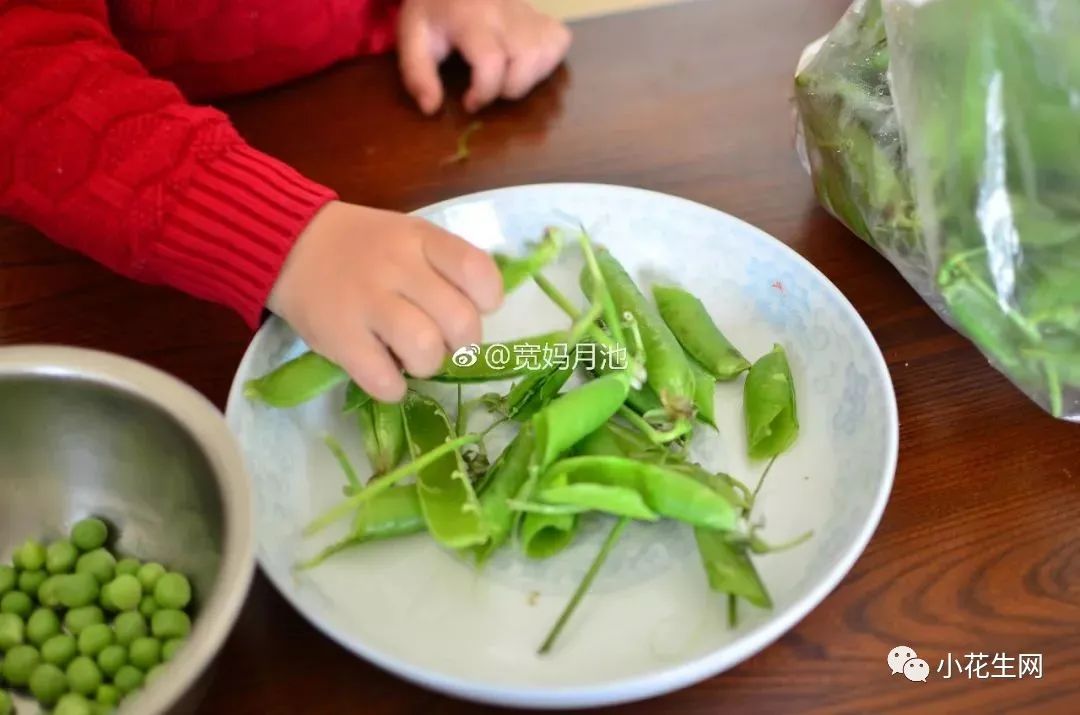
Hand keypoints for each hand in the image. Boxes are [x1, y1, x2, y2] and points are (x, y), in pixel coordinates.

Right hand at [267, 201, 503, 401]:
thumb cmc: (362, 247)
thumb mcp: (408, 236)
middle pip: (460, 321)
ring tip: (412, 358)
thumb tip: (479, 315)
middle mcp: (397, 267)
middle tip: (444, 341)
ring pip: (426, 350)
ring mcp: (366, 303)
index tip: (475, 307)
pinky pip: (384, 380)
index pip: (477, 271)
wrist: (289, 244)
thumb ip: (445, 267)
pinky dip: (392, 387)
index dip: (487, 300)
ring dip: (428, 365)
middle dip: (463, 344)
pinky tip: (386, 375)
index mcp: (421, 239)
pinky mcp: (339, 338)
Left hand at [397, 0, 571, 114]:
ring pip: (545, 56)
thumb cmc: (435, 9)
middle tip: (486, 87)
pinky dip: (546, 62)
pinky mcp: (544, 16)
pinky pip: (558, 43)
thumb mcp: (413, 36)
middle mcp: (506, 13)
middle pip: (524, 63)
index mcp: (472, 17)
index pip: (491, 60)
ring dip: (527, 80)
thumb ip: (417, 74)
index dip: (483, 92)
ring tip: (506, 77)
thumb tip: (431, 108)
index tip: (469, 102)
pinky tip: (525, 64)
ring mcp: (530, 13)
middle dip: (505, 90)